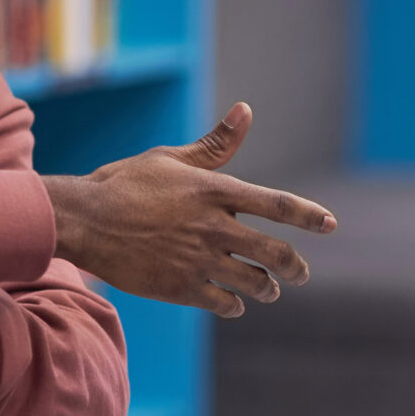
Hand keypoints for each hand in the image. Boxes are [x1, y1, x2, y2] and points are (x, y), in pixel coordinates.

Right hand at [43, 102, 336, 317]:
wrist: (84, 221)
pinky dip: (235, 305)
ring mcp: (198, 261)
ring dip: (267, 288)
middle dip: (296, 267)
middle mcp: (213, 227)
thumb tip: (246, 110)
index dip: (309, 216)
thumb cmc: (126, 184)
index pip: (277, 205)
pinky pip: (225, 304)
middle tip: (302, 273)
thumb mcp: (171, 158)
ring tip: (269, 289)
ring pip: (254, 283)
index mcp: (215, 191)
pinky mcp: (181, 289)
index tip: (331, 224)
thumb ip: (216, 144)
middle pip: (275, 253)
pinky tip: (235, 303)